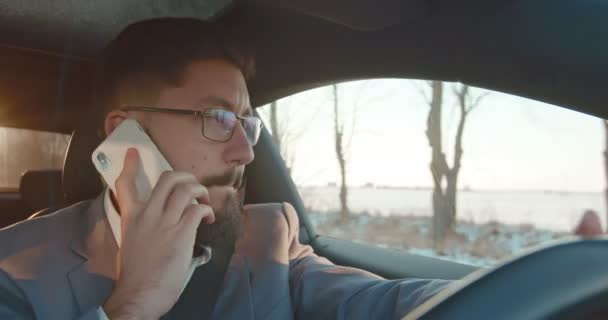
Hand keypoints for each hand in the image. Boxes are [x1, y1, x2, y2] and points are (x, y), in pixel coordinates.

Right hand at [103, 148, 214, 319]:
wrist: (139, 295)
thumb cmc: (135, 276)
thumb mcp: (129, 244)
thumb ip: (141, 228)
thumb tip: (158, 226)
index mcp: (131, 217)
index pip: (125, 185)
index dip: (130, 166)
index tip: (134, 153)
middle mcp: (147, 215)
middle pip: (168, 178)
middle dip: (185, 176)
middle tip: (192, 184)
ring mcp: (165, 222)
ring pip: (186, 189)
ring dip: (200, 191)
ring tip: (203, 201)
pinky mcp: (182, 233)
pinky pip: (198, 209)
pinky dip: (206, 210)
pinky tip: (208, 218)